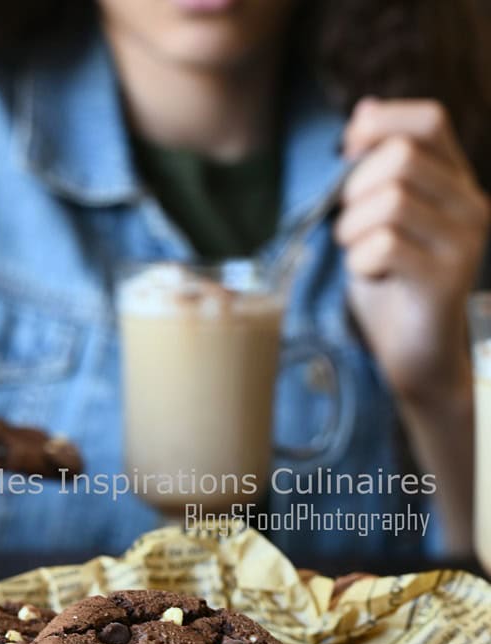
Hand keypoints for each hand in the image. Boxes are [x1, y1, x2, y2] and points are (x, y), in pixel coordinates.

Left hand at [336, 98, 488, 402]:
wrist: (415, 357)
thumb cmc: (391, 286)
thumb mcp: (377, 219)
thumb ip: (376, 169)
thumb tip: (364, 108)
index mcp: (457, 182)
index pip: (430, 121)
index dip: (381, 126)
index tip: (348, 156)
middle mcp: (472, 206)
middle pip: (401, 159)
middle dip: (355, 191)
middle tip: (350, 229)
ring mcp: (466, 243)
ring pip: (391, 201)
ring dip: (354, 231)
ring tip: (360, 257)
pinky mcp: (448, 280)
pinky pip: (386, 246)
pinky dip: (362, 262)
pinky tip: (373, 278)